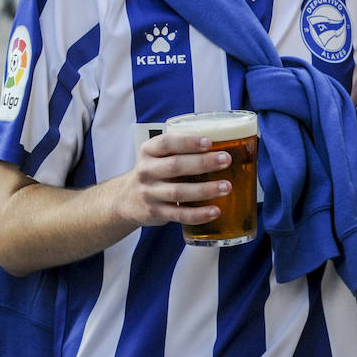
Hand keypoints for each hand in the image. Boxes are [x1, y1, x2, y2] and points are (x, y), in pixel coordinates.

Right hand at [115, 132, 235, 228]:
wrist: (126, 199)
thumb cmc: (156, 170)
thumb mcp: (160, 155)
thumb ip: (184, 148)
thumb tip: (230, 142)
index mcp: (149, 151)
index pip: (167, 143)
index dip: (188, 142)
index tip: (209, 142)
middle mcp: (146, 171)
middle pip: (175, 166)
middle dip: (203, 162)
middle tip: (226, 160)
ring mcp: (149, 193)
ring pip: (178, 192)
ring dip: (205, 190)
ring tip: (227, 187)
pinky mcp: (155, 213)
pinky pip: (179, 215)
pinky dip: (198, 214)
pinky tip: (215, 211)